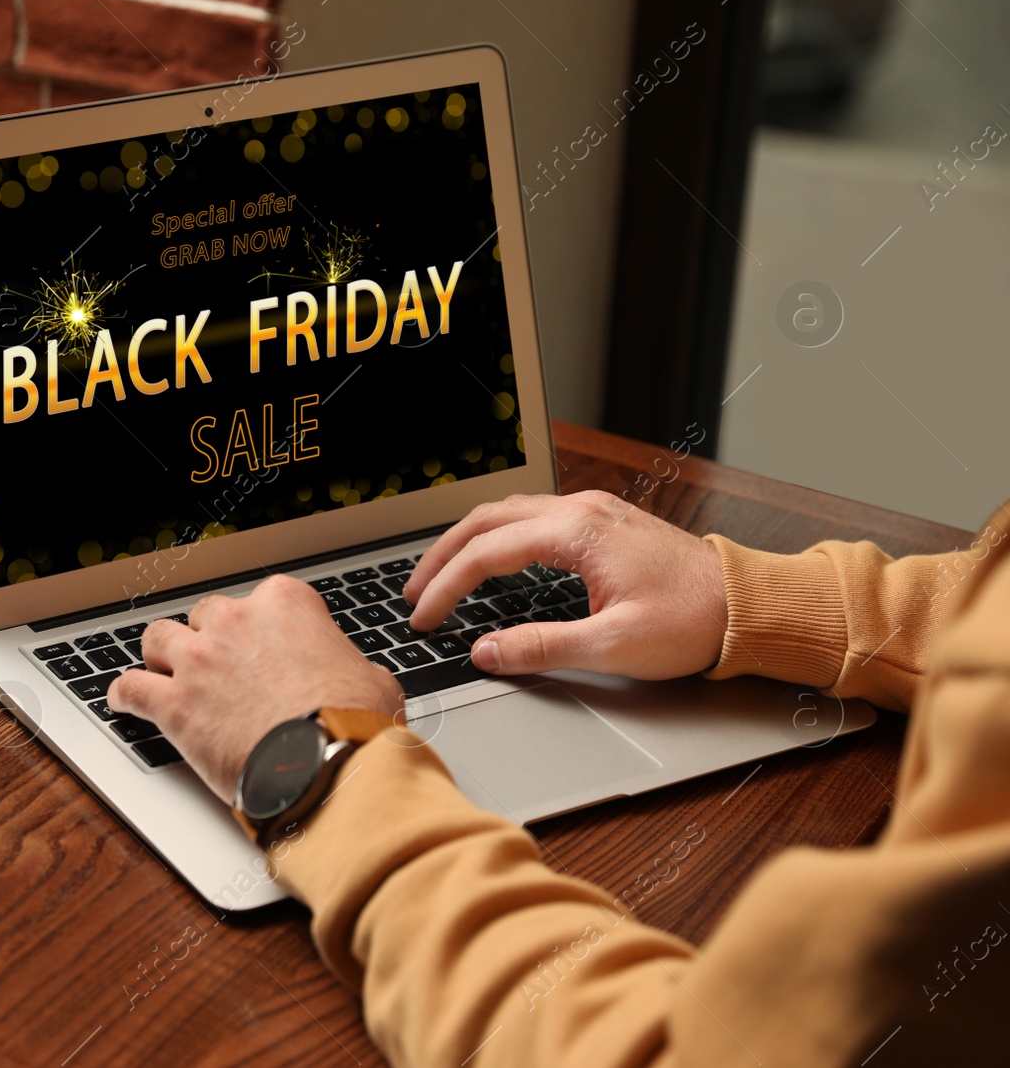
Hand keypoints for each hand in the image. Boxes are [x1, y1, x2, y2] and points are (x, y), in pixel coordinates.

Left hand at [107, 575, 402, 802]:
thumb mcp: (374, 680)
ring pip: (158, 638)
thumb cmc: (354, 724)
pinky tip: (123, 698)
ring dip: (161, 654)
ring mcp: (199, 662)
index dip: (263, 628)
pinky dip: (124, 694)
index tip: (264, 646)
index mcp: (285, 605)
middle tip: (219, 664)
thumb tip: (358, 678)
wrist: (325, 766)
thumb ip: (351, 667)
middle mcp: (235, 623)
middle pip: (207, 615)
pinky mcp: (174, 706)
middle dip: (211, 638)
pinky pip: (130, 688)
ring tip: (163, 668)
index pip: (264, 600)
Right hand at [403, 491, 727, 678]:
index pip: (487, 554)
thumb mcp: (612, 645)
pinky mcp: (602, 522)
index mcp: (577, 532)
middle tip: (414, 594)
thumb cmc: (692, 621)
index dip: (446, 588)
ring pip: (507, 513)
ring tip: (440, 576)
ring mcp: (592, 511)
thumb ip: (541, 647)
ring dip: (467, 542)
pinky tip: (489, 559)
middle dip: (442, 557)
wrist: (748, 605)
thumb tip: (486, 652)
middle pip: (486, 520)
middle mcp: (581, 510)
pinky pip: (531, 517)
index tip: (424, 619)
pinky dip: (496, 536)